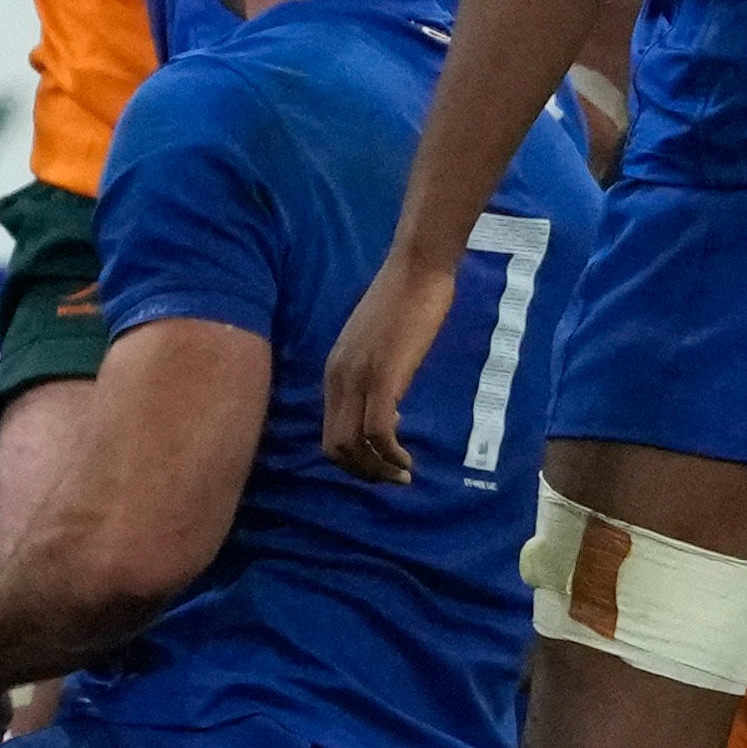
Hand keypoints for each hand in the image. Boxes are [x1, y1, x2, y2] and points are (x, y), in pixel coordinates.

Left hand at [313, 257, 438, 482]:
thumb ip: (374, 372)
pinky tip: (407, 460)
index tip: (381, 460)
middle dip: (363, 472)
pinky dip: (391, 455)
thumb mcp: (378, 344)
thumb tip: (388, 405)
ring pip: (353, 445)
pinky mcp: (382, 377)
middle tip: (392, 478)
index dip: (353, 457)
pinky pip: (378, 432)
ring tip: (403, 474)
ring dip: (378, 470)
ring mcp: (357, 378)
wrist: (417, 269)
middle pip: (334, 446)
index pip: (329, 431)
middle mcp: (337, 378)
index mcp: (333, 371)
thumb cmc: (405, 299)